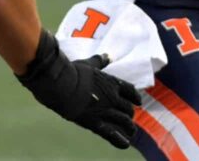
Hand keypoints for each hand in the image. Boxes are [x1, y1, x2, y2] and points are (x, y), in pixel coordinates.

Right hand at [18, 31, 140, 148]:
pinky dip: (120, 140)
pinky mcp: (94, 123)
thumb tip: (108, 55)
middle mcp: (112, 97)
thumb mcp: (89, 64)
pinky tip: (125, 143)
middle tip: (128, 117)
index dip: (135, 97)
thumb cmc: (71, 71)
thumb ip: (100, 61)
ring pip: (124, 121)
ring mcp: (105, 111)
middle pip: (128, 108)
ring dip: (129, 127)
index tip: (137, 102)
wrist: (60, 83)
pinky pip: (112, 134)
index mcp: (111, 82)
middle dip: (129, 113)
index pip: (130, 91)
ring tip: (130, 131)